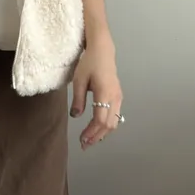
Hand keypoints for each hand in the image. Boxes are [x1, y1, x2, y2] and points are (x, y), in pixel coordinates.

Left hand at [70, 35, 122, 150]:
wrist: (102, 50)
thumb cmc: (89, 63)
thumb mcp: (79, 80)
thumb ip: (78, 99)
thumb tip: (76, 116)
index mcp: (104, 94)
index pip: (100, 120)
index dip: (91, 132)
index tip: (82, 139)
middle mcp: (115, 97)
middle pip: (109, 125)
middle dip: (97, 136)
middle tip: (84, 144)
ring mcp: (119, 97)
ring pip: (114, 122)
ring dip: (103, 133)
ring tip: (90, 139)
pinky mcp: (118, 96)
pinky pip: (115, 115)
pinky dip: (107, 125)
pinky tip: (98, 128)